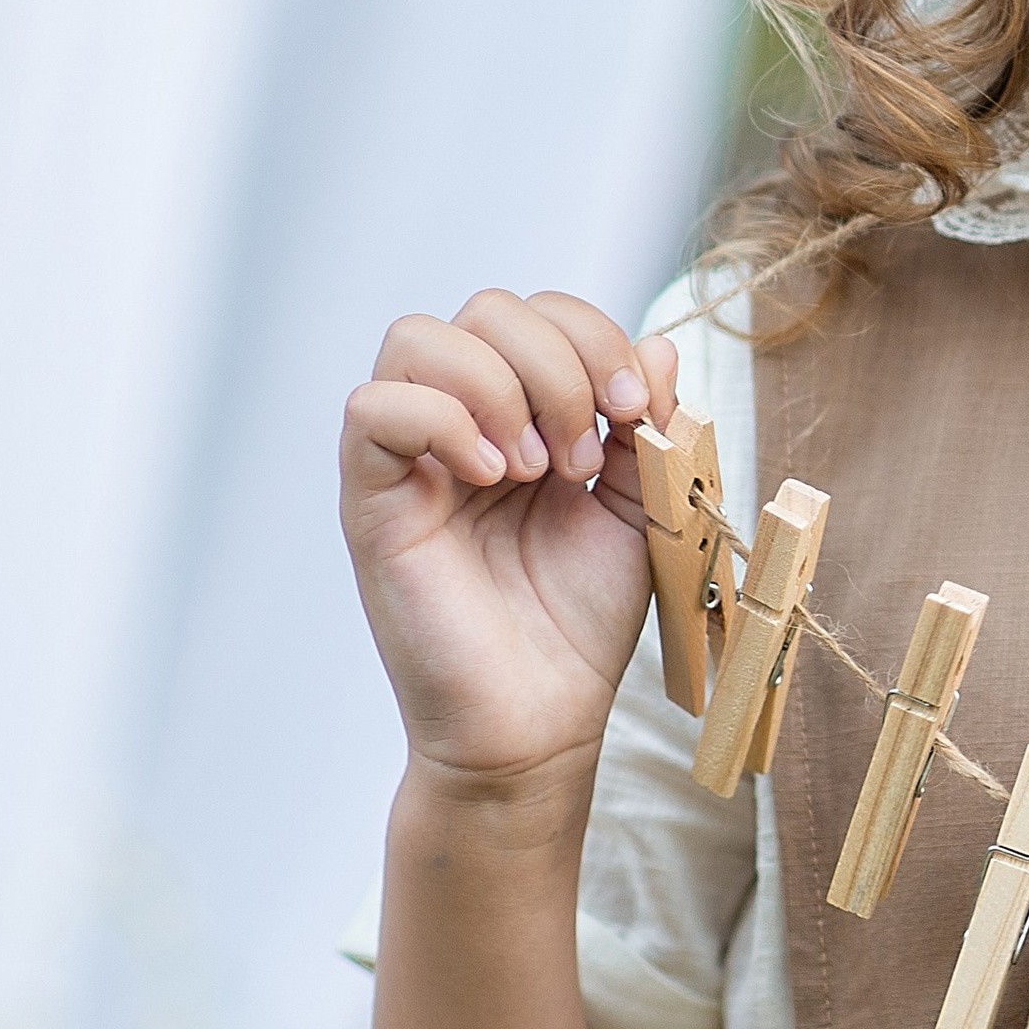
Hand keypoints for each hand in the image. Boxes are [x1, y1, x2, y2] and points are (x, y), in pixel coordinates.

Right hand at [341, 290, 682, 796]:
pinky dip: (443, 422)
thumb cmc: (579, 621)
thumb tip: (657, 343)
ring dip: (501, 386)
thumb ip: (651, 425)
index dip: (595, 336)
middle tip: (586, 456)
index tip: (637, 410)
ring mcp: (411, 459)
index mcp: (522, 414)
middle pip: (486, 309)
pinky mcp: (372, 502)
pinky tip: (493, 478)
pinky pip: (373, 410)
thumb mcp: (641, 505)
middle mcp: (460, 422)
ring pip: (417, 339)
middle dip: (558, 362)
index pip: (540, 313)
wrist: (539, 719)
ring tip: (539, 470)